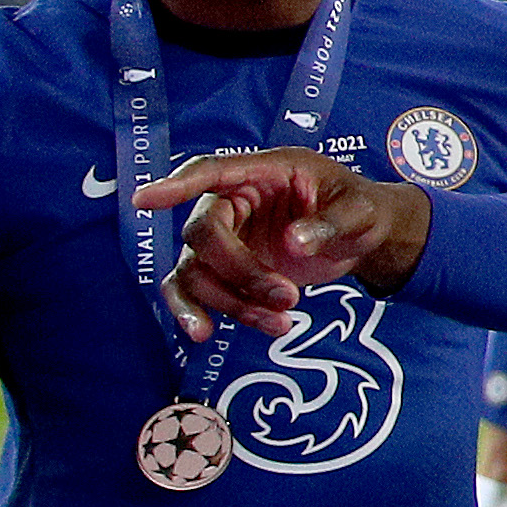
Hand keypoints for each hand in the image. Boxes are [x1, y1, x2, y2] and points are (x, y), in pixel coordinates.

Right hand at [136, 149, 428, 337]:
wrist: (363, 237)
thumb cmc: (360, 209)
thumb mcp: (361, 211)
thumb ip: (330, 224)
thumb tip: (294, 243)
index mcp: (266, 171)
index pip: (211, 171)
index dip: (176, 185)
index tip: (142, 200)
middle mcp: (235, 201)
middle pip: (203, 234)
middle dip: (238, 273)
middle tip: (287, 298)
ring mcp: (226, 237)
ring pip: (196, 272)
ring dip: (231, 303)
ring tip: (282, 323)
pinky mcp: (225, 270)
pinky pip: (196, 293)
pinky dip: (208, 314)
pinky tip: (221, 334)